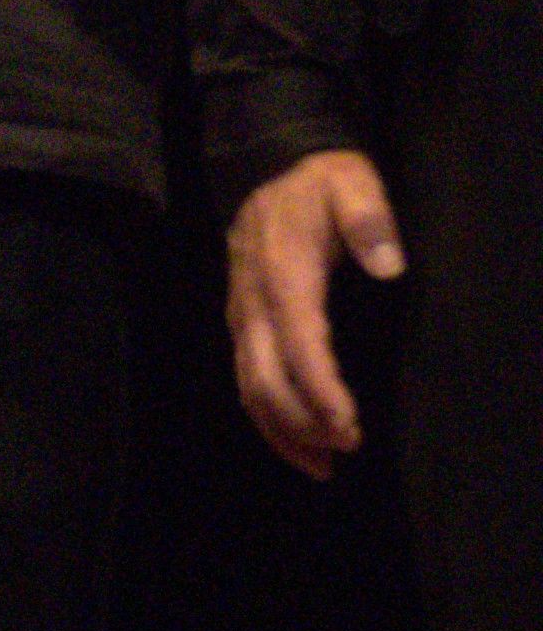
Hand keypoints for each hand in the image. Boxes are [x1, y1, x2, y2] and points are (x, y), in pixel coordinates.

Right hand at [228, 148, 406, 476]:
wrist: (268, 164)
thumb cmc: (320, 182)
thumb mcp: (352, 185)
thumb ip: (369, 220)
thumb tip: (389, 266)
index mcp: (283, 275)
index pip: (300, 344)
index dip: (321, 390)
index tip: (351, 425)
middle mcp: (253, 302)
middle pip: (265, 378)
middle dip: (302, 422)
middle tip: (345, 452)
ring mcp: (241, 314)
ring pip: (249, 385)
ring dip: (281, 429)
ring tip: (322, 465)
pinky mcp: (241, 321)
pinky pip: (245, 377)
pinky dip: (266, 415)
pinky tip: (295, 437)